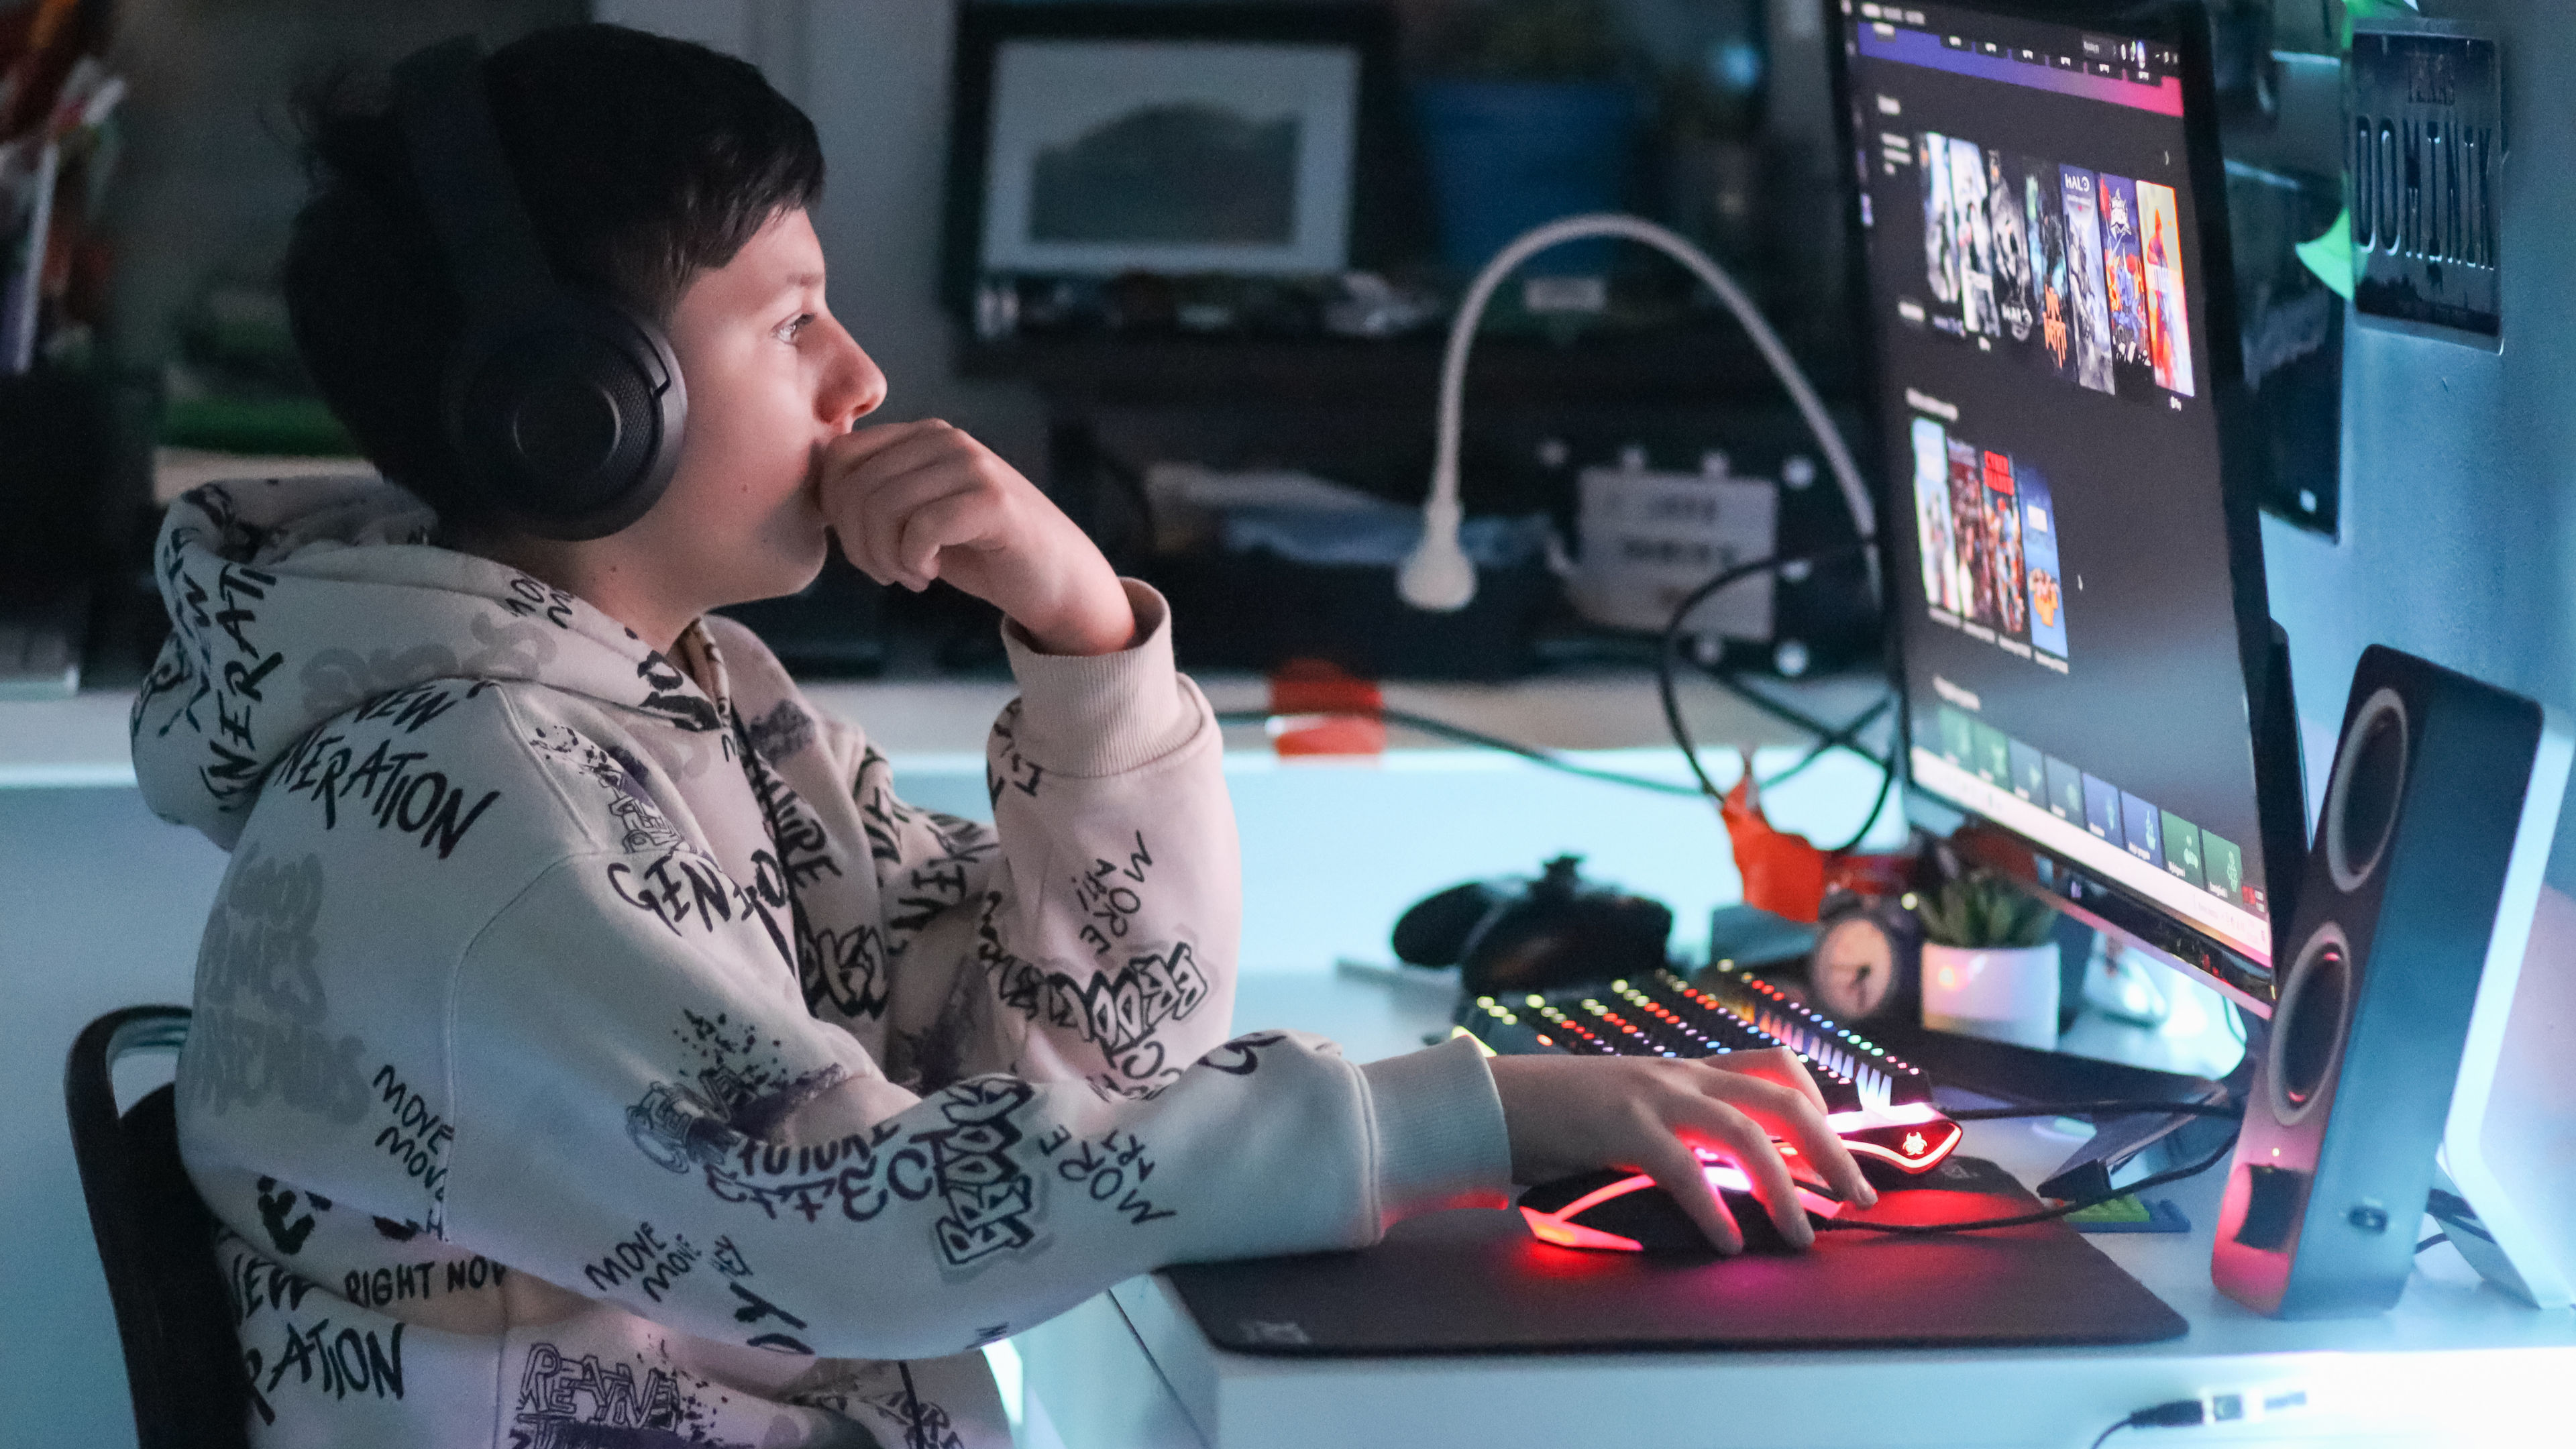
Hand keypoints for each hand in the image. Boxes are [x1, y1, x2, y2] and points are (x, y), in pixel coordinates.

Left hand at [816, 419, 1135, 654]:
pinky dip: (913, 561)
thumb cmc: (981, 552)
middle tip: (886, 573)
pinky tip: (931, 574)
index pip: (840, 458)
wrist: (1056, 579)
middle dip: (857, 543)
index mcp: (922, 436)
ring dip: (884, 557)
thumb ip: (877, 496)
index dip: (834, 511)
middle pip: (855, 485)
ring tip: (910, 575)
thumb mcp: (918, 516)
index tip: (864, 549)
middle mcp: (946, 439)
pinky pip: (920, 528)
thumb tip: (818, 498)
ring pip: (882, 506)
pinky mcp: (993, 501)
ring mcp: (971, 465)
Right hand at [1487, 1049, 1877, 1252]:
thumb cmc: (1559, 1118)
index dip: (1821, 1106)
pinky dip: (1714, 1207)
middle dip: (1832, 1148)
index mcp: (1684, 1070)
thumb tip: (1726, 1182)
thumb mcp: (1631, 1112)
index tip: (1841, 1152)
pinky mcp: (1619, 1125)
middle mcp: (1679, 1075)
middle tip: (1859, 1197)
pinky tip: (1728, 1241)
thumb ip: (1678, 1132)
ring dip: (1784, 1185)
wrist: (1492, 1101)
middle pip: (1783, 1098)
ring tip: (1801, 1233)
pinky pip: (1682, 1165)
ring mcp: (1651, 1095)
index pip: (1775, 1067)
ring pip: (1745, 1130)